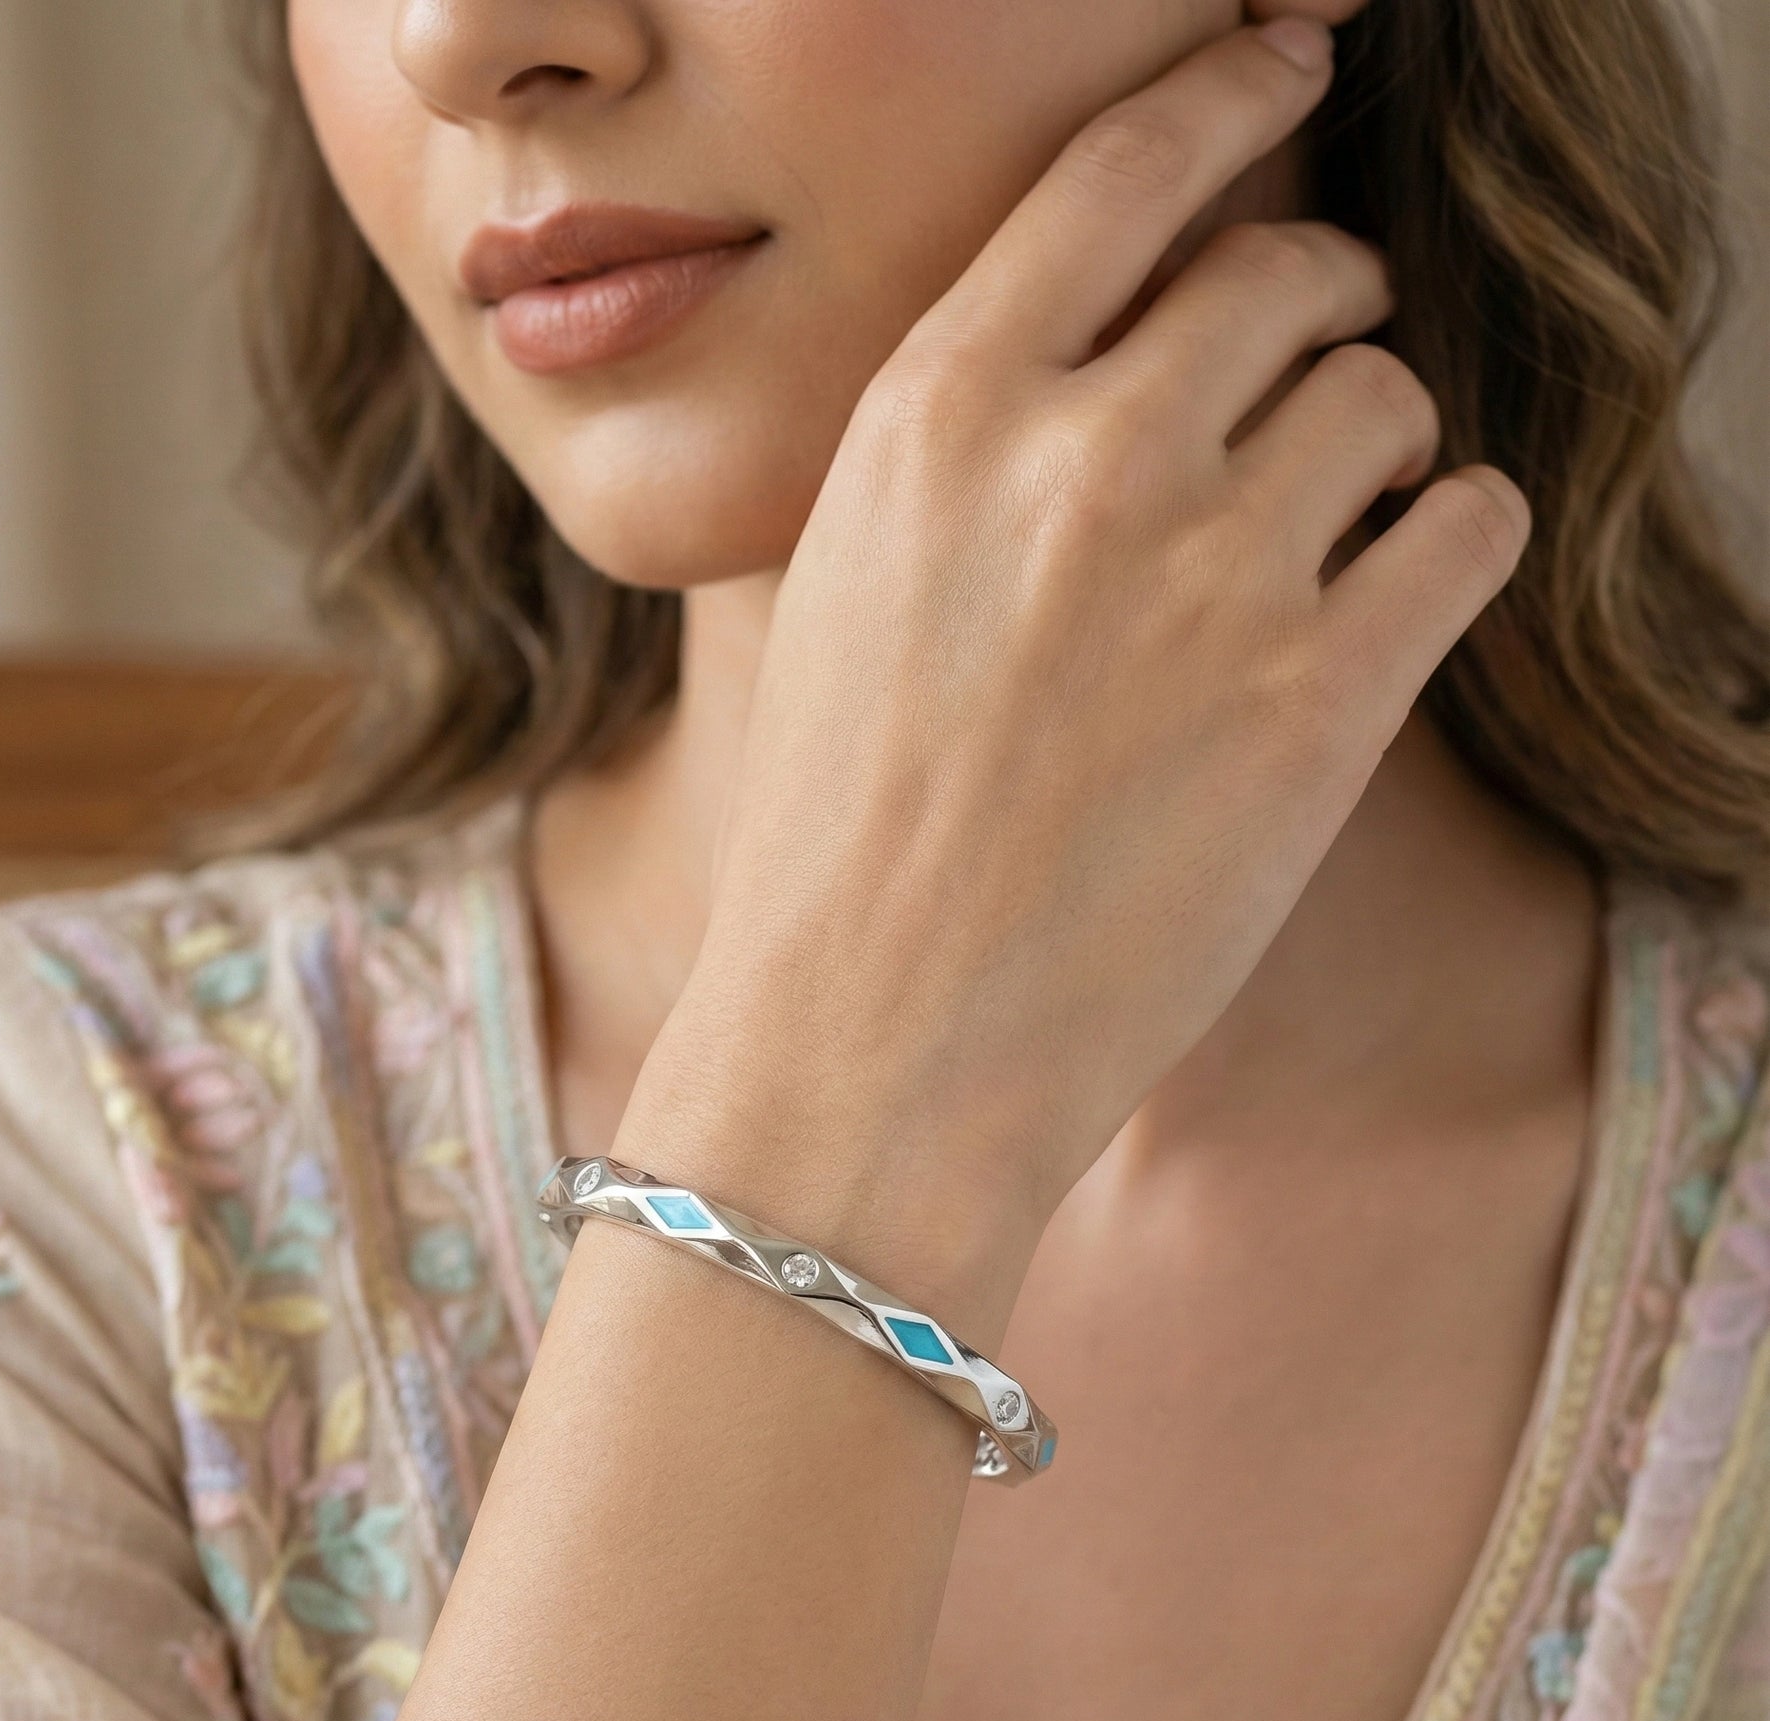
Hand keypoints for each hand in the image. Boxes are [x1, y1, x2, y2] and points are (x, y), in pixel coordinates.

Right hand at [632, 15, 1529, 1328]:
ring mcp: (1211, 572)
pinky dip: (1451, 533)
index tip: (1291, 64)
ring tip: (1332, 515)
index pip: (1125, 172)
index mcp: (937, 413)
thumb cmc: (835, 838)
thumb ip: (964, 449)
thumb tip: (1093, 358)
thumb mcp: (845, 590)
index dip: (1230, 93)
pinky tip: (1394, 585)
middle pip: (1286, 270)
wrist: (872, 1044)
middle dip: (1318, 298)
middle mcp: (1082, 455)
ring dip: (1377, 438)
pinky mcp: (1319, 697)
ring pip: (1384, 394)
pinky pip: (1464, 524)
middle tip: (1315, 356)